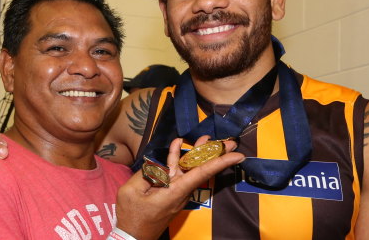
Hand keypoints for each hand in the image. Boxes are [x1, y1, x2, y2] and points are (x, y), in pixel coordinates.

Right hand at [115, 136, 243, 239]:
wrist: (133, 236)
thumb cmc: (133, 216)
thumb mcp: (131, 192)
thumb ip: (145, 174)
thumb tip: (158, 165)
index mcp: (176, 190)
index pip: (203, 173)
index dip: (221, 162)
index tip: (237, 155)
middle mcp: (181, 190)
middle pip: (201, 168)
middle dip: (215, 154)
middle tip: (230, 141)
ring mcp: (177, 192)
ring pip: (190, 169)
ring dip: (198, 153)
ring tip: (206, 138)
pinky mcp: (171, 192)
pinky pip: (178, 173)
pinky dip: (177, 158)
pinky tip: (177, 145)